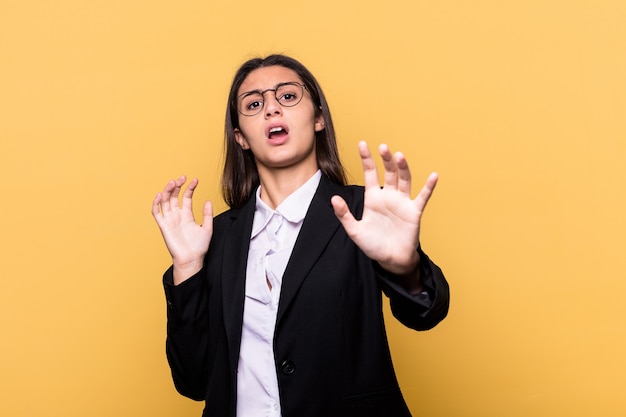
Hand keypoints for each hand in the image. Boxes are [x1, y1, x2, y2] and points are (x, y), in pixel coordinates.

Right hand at [151, 175, 212, 283]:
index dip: (190, 188)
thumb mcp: (207, 228)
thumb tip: (208, 201)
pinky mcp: (163, 226)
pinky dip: (156, 203)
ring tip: (173, 182)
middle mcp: (177, 215)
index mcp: (187, 214)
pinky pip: (157, 213)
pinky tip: (160, 195)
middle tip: (182, 178)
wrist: (191, 259)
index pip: (186, 197)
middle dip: (177, 186)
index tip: (195, 180)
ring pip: (165, 201)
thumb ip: (207, 214)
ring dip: (167, 191)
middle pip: (174, 196)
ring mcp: (169, 220)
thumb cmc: (199, 246)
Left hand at [331, 141, 437, 278]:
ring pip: (404, 180)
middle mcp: (388, 196)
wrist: (390, 260)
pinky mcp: (414, 212)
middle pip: (389, 173)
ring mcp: (402, 202)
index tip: (362, 144)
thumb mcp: (354, 230)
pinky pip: (422, 197)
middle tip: (383, 147)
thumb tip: (334, 198)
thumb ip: (344, 214)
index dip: (366, 159)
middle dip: (386, 160)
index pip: (370, 173)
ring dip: (403, 168)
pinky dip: (428, 187)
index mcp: (373, 198)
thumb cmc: (373, 245)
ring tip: (399, 156)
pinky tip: (433, 176)